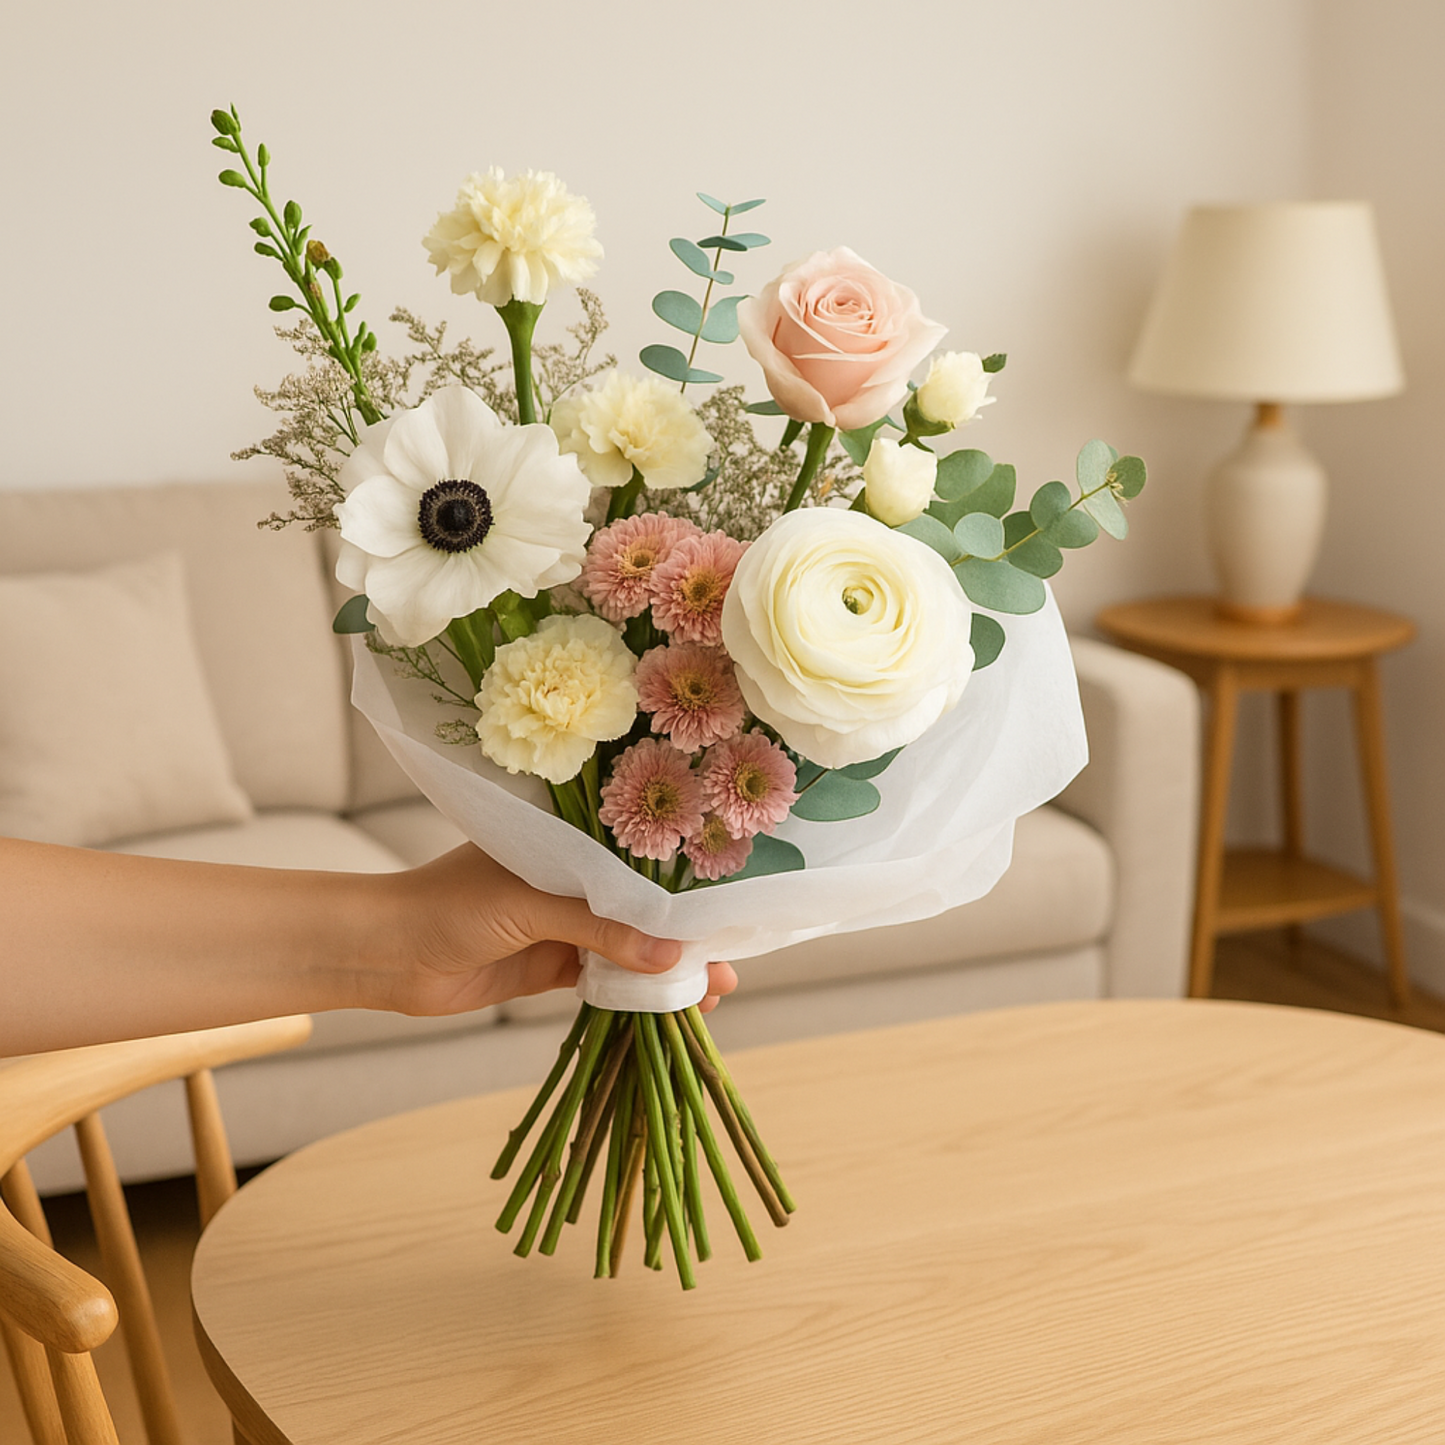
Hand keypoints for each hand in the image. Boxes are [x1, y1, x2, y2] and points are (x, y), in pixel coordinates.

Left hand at [375, 844, 738, 1016]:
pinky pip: (605, 977)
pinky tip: (671, 1004)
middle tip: (732, 958)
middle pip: (642, 905)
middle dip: (686, 932)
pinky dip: (636, 991)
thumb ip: (601, 930)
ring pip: (629, 945)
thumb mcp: (531, 907)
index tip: (730, 901)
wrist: (386, 954)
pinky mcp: (550, 964)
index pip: (639, 855)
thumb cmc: (448, 905)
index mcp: (567, 840)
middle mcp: (571, 878)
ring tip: (715, 989)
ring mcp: (561, 923)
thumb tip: (672, 956)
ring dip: (666, 968)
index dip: (684, 880)